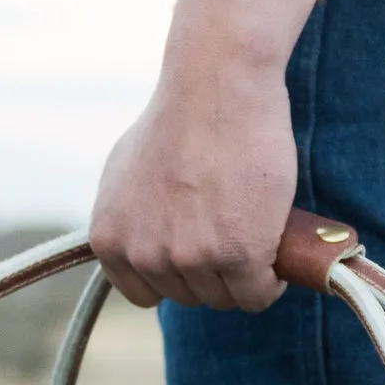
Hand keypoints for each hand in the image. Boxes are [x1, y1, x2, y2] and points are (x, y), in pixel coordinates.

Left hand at [87, 42, 293, 312]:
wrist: (217, 86)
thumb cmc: (180, 119)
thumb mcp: (126, 174)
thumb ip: (130, 219)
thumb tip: (138, 244)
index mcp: (111, 239)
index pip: (144, 293)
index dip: (176, 275)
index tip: (197, 253)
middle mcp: (144, 254)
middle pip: (189, 296)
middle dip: (212, 273)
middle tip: (231, 234)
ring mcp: (190, 258)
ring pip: (225, 298)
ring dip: (243, 277)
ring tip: (253, 235)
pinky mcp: (237, 255)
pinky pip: (257, 294)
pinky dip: (271, 281)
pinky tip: (274, 256)